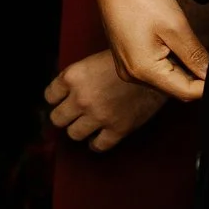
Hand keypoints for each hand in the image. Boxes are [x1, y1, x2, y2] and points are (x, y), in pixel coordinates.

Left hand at [45, 49, 168, 150]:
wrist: (158, 70)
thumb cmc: (128, 62)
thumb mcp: (93, 62)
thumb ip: (77, 78)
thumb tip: (65, 93)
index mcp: (73, 77)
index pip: (49, 96)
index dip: (57, 99)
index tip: (63, 100)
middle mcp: (81, 98)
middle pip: (57, 118)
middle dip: (65, 116)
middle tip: (73, 115)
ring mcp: (98, 115)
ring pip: (74, 134)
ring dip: (79, 130)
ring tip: (87, 125)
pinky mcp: (117, 129)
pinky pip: (97, 146)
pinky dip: (96, 144)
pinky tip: (99, 138)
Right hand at [96, 0, 208, 100]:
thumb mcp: (177, 28)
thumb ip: (195, 57)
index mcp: (143, 69)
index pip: (185, 92)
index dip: (207, 86)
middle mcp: (132, 74)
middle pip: (175, 88)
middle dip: (195, 78)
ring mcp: (127, 68)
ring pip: (165, 80)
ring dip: (182, 70)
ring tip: (187, 45)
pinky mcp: (126, 60)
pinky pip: (154, 71)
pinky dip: (168, 63)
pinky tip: (172, 44)